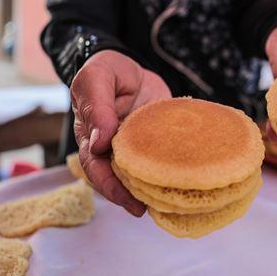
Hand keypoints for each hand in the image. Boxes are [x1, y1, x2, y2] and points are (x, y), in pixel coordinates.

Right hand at [70, 50, 170, 214]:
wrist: (129, 65)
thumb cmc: (106, 70)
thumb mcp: (96, 78)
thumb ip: (97, 107)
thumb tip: (100, 142)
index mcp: (91, 137)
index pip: (96, 168)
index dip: (109, 186)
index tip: (127, 198)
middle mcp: (112, 149)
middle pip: (118, 179)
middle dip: (131, 197)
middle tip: (147, 210)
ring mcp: (135, 148)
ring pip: (141, 174)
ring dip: (152, 189)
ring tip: (168, 204)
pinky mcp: (156, 144)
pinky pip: (162, 160)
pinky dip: (170, 172)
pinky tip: (185, 182)